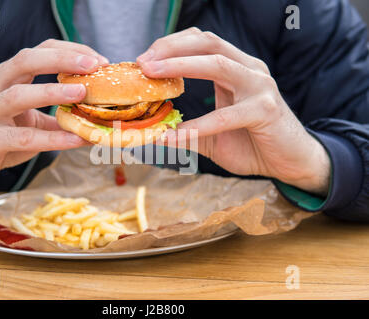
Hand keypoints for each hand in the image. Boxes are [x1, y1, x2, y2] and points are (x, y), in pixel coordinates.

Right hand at [0, 39, 108, 188]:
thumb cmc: (2, 135)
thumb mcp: (31, 120)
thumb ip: (59, 117)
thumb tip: (98, 120)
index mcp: (6, 76)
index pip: (38, 51)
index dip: (69, 51)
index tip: (99, 60)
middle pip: (25, 60)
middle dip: (61, 59)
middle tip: (93, 66)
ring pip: (18, 95)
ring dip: (53, 92)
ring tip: (82, 93)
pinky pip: (24, 137)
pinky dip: (52, 138)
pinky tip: (76, 140)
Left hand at [138, 28, 330, 194]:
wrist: (290, 162)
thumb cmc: (252, 144)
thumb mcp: (212, 134)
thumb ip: (187, 129)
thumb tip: (153, 135)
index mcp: (237, 69)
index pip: (202, 42)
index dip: (171, 45)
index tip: (144, 60)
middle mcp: (249, 70)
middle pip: (208, 43)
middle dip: (171, 48)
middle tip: (143, 63)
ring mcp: (260, 87)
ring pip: (218, 65)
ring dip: (180, 66)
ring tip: (152, 75)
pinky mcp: (266, 110)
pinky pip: (226, 115)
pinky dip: (198, 125)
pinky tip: (174, 135)